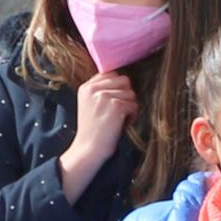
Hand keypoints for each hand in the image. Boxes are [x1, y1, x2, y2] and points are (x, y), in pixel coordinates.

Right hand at [57, 70, 138, 197]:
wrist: (89, 148)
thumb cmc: (93, 129)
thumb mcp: (89, 103)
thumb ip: (101, 89)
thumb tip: (123, 79)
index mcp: (86, 87)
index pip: (111, 73)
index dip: (117, 86)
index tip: (115, 100)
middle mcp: (93, 89)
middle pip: (124, 80)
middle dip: (126, 95)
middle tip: (119, 111)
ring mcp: (105, 96)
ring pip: (131, 93)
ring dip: (130, 106)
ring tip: (119, 118)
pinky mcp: (116, 106)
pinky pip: (134, 105)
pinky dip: (132, 115)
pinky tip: (122, 123)